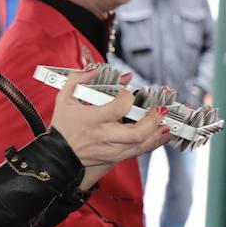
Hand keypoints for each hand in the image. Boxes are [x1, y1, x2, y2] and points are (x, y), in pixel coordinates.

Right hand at [51, 70, 172, 179]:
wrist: (58, 156)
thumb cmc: (62, 127)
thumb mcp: (64, 99)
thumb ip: (77, 80)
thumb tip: (94, 69)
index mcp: (92, 120)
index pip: (117, 108)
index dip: (126, 98)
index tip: (126, 91)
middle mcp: (104, 137)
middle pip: (136, 132)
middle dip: (152, 120)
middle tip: (159, 109)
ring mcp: (111, 149)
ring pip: (141, 144)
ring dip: (157, 133)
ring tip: (167, 122)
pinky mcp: (115, 157)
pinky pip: (139, 151)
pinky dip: (153, 143)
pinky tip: (161, 134)